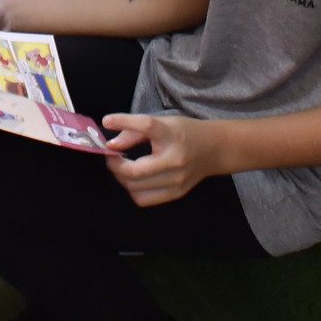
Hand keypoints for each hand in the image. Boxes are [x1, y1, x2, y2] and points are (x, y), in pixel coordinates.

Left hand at [102, 112, 217, 205]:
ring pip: (135, 188)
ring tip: (122, 167)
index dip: (124, 121)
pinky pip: (144, 199)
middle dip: (115, 165)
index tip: (107, 121)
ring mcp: (176, 180)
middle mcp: (174, 159)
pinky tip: (135, 178)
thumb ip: (135, 130)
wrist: (214, 149)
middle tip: (111, 156)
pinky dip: (133, 189)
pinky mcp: (176, 193)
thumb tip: (110, 145)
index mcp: (171, 135)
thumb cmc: (184, 133)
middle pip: (135, 171)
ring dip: (122, 178)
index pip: (146, 126)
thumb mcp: (162, 122)